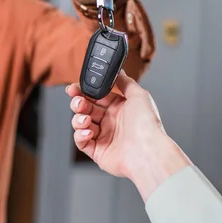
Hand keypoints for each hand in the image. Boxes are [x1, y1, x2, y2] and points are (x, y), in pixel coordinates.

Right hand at [66, 71, 189, 200]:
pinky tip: (88, 132)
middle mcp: (111, 122)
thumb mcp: (139, 95)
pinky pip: (81, 142)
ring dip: (78, 119)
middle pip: (86, 109)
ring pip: (81, 124)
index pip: (95, 97)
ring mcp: (104, 137)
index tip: (74, 88)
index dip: (83, 91)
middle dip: (78, 104)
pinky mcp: (98, 152)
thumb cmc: (147, 124)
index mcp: (119, 108)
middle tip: (78, 102)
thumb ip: (125, 82)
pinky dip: (80, 136)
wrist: (147, 151)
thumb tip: (118, 71)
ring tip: (85, 119)